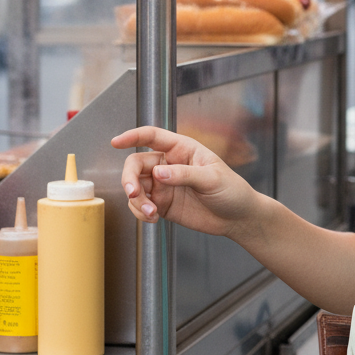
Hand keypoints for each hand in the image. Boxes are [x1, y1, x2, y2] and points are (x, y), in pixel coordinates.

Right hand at [111, 126, 259, 237]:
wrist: (238, 218)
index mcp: (182, 149)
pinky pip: (141, 205)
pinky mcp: (162, 204)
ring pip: (136, 186)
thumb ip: (185, 174)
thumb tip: (158, 173)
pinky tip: (153, 218)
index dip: (132, 136)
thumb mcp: (212, 179)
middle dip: (130, 179)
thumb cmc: (232, 190)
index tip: (116, 142)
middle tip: (134, 194)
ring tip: (150, 213)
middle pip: (136, 164)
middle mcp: (169, 164)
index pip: (152, 136)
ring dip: (136, 200)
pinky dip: (140, 212)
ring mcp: (164, 185)